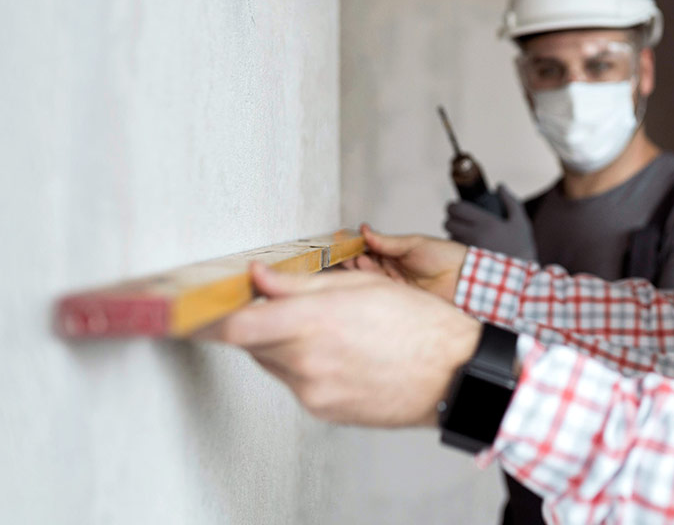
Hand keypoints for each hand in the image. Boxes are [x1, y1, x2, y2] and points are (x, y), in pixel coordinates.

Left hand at [197, 263, 481, 427]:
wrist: (453, 374)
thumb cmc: (419, 324)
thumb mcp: (362, 286)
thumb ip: (301, 283)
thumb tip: (258, 276)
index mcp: (316, 321)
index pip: (238, 327)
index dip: (216, 317)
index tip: (207, 309)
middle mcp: (307, 361)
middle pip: (251, 343)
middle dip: (260, 324)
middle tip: (282, 309)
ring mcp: (314, 390)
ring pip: (273, 363)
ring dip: (283, 346)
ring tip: (326, 331)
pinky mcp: (323, 411)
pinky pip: (296, 384)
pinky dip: (305, 368)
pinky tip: (339, 355)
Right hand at [341, 224, 469, 301]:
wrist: (465, 279)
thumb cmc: (444, 256)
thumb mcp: (414, 243)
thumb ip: (388, 242)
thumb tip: (365, 230)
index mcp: (397, 253)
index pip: (371, 249)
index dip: (357, 246)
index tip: (343, 241)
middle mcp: (394, 269)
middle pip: (368, 265)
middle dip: (355, 259)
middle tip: (346, 254)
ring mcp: (397, 285)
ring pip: (372, 279)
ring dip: (362, 271)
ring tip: (355, 262)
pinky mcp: (401, 300)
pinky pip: (382, 294)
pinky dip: (372, 286)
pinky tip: (364, 279)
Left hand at [443, 184, 536, 261]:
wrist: (521, 278)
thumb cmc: (522, 249)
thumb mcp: (521, 222)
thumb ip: (511, 201)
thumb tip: (500, 186)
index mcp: (486, 223)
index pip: (457, 208)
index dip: (453, 206)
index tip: (456, 207)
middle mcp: (474, 236)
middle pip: (448, 222)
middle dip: (451, 219)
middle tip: (458, 220)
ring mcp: (468, 250)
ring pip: (449, 237)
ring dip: (453, 234)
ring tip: (464, 234)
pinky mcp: (465, 262)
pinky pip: (453, 251)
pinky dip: (456, 247)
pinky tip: (465, 247)